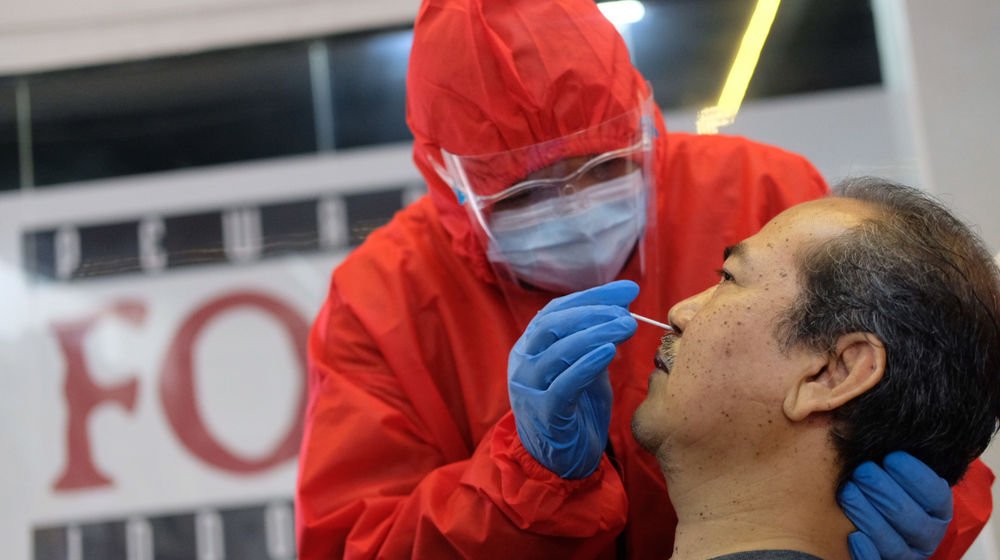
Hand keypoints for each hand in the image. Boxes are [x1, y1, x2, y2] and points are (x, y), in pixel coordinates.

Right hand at [508, 280, 638, 478]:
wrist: (559, 464)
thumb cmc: (574, 411)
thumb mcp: (585, 370)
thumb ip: (595, 343)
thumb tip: (621, 310)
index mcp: (530, 346)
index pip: (558, 310)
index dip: (593, 296)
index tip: (628, 290)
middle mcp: (523, 362)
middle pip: (554, 325)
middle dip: (594, 312)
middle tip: (627, 312)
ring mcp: (529, 388)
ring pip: (558, 351)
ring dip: (595, 334)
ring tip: (625, 326)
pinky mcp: (542, 414)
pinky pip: (563, 384)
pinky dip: (586, 365)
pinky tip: (609, 352)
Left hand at [839, 451, 952, 559]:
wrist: (870, 509)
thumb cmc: (881, 482)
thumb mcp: (892, 467)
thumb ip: (892, 454)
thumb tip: (877, 426)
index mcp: (937, 507)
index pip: (935, 494)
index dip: (915, 476)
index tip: (892, 457)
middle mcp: (927, 533)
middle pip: (912, 519)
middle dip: (885, 492)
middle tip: (862, 471)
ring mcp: (908, 552)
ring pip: (894, 543)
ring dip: (869, 516)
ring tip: (847, 492)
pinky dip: (867, 551)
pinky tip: (853, 535)